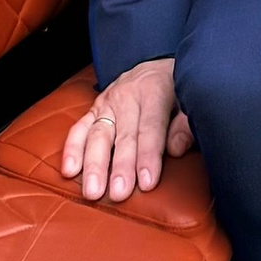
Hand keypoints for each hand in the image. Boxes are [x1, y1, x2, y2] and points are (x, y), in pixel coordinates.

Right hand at [62, 59, 193, 201]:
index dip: (148, 156)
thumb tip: (175, 149)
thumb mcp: (191, 97)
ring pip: (98, 135)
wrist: (158, 66)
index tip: (147, 183)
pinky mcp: (95, 109)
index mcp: (154, 90)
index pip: (150, 128)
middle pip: (123, 135)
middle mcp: (127, 96)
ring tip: (92, 191)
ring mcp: (108, 102)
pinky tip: (69, 171)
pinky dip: (72, 149)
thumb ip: (186, 123)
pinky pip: (79, 129)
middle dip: (120, 166)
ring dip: (94, 165)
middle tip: (118, 193)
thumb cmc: (177, 88)